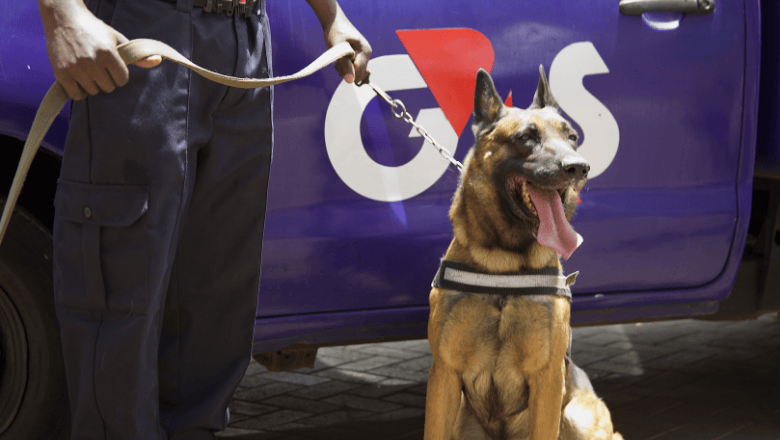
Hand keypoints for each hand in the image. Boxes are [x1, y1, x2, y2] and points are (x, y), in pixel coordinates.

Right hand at [41, 2, 160, 99]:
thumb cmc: (94, 30)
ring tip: (88, 71)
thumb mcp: (117, 39)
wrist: (64, 18)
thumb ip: (136, 56)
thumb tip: (158, 61)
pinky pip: (76, 95)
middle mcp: (92, 62)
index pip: (122, 80)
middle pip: (108, 87)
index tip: (113, 67)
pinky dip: (79, 91)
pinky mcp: (61, 73)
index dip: (119, 75)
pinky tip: (79, 79)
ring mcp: (75, 68)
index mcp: (108, 53)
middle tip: (99, 68)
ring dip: (92, 84)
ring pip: (93, 91)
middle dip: (106, 79)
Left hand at [305, 1, 371, 83]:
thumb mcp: (338, 49)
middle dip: (346, 71)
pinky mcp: (358, 56)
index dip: (348, 73)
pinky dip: (345, 67)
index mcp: (365, 51)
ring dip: (344, 69)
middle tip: (337, 62)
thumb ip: (344, 65)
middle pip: (358, 73)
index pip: (360, 72)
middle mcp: (367, 53)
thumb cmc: (336, 32)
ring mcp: (363, 55)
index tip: (338, 65)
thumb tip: (350, 81)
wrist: (334, 21)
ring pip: (355, 72)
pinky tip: (340, 60)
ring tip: (338, 59)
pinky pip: (353, 68)